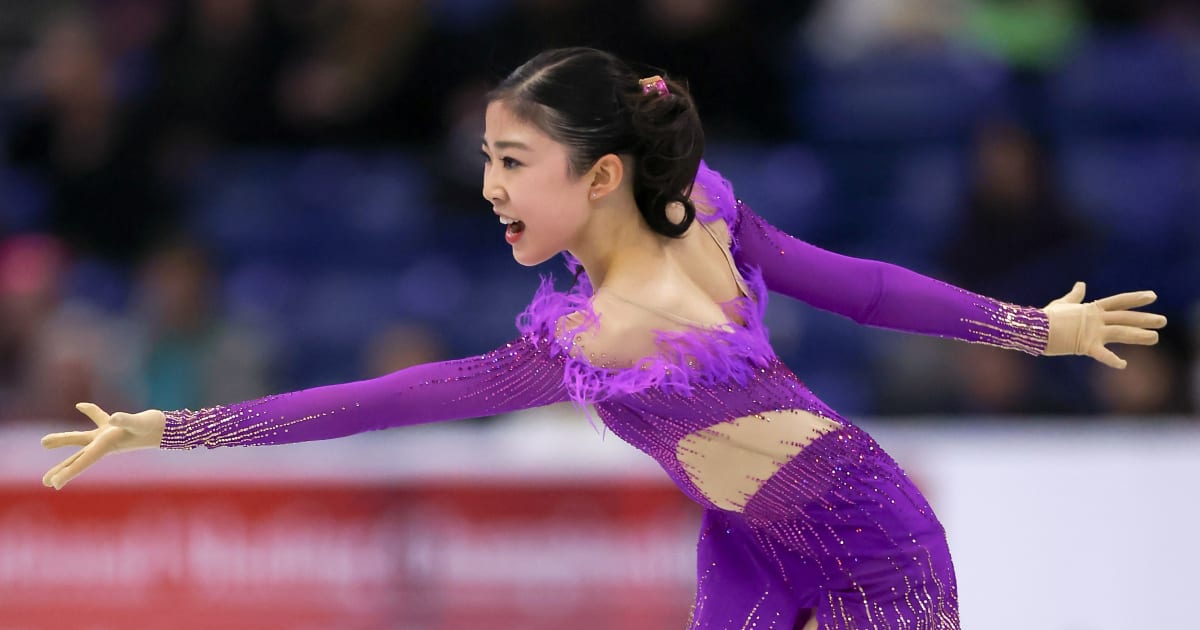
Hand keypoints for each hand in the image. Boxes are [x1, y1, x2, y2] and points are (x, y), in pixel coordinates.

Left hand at [40, 403, 165, 489]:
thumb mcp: (140, 423)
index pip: (83, 461)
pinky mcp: (115, 426)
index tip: (53, 484)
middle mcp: (105, 444)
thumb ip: (126, 420)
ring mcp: (109, 436)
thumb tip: (114, 418)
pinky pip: (98, 418)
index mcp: (107, 445)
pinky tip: (79, 405)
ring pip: (81, 439)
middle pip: (78, 457)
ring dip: (63, 440)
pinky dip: (89, 410)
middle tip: (46, 482)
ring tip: (43, 444)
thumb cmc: (156, 427)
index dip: (67, 472)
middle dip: (62, 469)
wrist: (171, 427)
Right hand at [1043, 282, 1166, 368]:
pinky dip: (1112, 360)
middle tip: (1163, 321)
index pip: (1119, 301)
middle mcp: (1096, 319)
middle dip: (1145, 319)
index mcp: (1092, 309)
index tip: (1152, 296)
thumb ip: (1074, 296)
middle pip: (1125, 318)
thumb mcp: (1062, 304)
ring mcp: (1092, 332)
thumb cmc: (1045, 317)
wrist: (1033, 327)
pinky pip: (1101, 354)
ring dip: (1138, 335)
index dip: (1136, 298)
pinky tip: (1124, 365)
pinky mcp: (1085, 345)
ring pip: (1120, 332)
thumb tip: (1081, 285)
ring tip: (1155, 338)